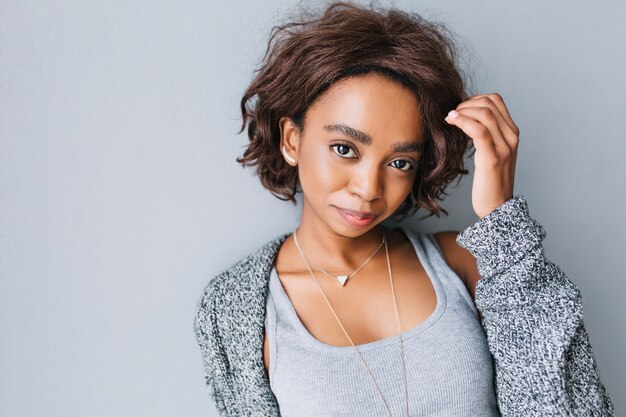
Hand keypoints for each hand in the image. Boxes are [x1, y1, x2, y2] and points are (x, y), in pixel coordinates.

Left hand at [445, 93, 518, 218]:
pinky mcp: (493, 158)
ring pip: (484, 113)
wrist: (497, 207)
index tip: (459, 109)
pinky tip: (451, 122)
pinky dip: (463, 121)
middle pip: (489, 103)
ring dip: (462, 111)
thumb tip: (465, 118)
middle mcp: (511, 136)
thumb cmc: (489, 181)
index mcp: (512, 133)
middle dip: (466, 103)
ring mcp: (504, 147)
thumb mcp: (490, 153)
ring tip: (449, 118)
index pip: (496, 100)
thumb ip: (485, 135)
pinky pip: (479, 130)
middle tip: (451, 114)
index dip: (474, 98)